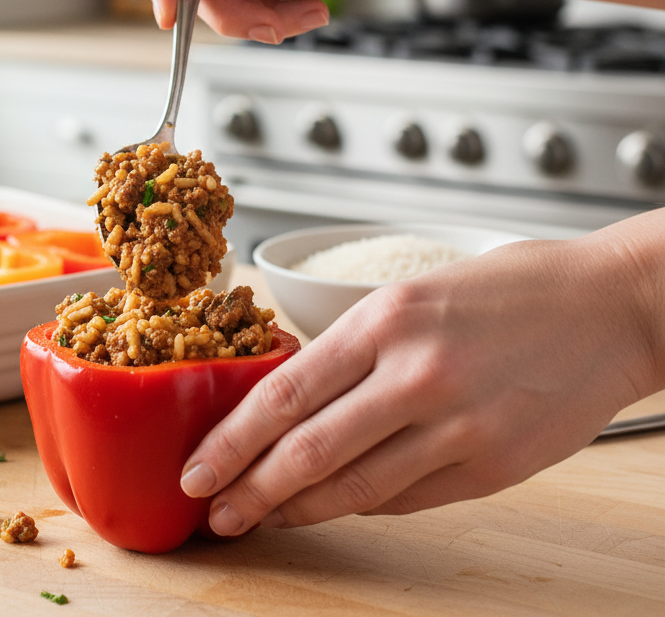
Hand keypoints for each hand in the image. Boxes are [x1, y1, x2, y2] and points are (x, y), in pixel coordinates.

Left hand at [179, 226, 663, 533]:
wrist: (610, 307)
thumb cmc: (511, 288)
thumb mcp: (415, 293)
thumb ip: (357, 348)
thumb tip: (296, 400)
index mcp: (386, 319)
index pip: (286, 394)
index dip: (233, 441)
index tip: (198, 468)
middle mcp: (416, 375)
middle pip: (308, 452)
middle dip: (249, 490)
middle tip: (213, 511)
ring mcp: (458, 427)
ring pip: (354, 488)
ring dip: (298, 510)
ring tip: (261, 518)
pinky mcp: (492, 467)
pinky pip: (408, 499)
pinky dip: (360, 505)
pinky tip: (330, 507)